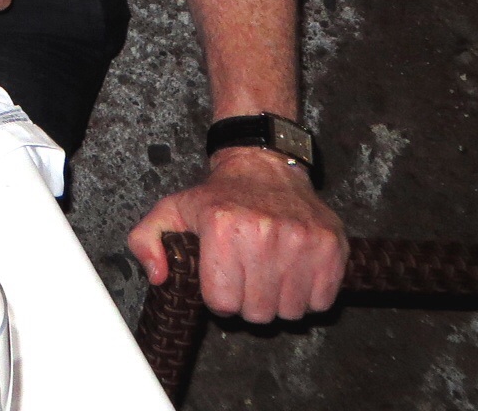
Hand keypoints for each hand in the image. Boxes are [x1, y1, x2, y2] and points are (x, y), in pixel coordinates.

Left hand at [129, 147, 347, 320]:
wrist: (264, 164)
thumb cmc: (218, 195)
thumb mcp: (171, 210)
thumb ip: (146, 242)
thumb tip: (158, 276)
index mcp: (221, 227)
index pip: (222, 302)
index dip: (219, 297)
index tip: (221, 280)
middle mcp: (263, 232)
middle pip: (258, 312)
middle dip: (249, 303)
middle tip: (247, 277)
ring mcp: (301, 239)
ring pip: (290, 312)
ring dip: (279, 301)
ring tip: (269, 274)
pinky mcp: (331, 245)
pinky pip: (322, 302)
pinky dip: (309, 296)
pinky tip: (293, 273)